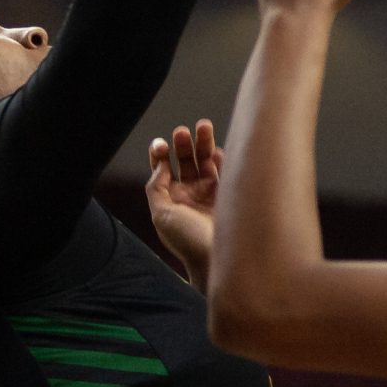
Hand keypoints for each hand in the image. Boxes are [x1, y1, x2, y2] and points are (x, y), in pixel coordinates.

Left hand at [145, 119, 221, 284]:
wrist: (217, 260)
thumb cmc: (187, 241)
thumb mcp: (161, 215)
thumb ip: (156, 187)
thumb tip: (160, 164)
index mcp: (171, 199)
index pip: (163, 169)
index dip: (160, 153)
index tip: (162, 145)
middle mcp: (191, 194)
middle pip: (185, 161)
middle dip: (183, 144)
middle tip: (182, 132)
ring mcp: (212, 193)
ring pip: (206, 161)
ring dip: (203, 143)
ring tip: (203, 126)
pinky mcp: (230, 194)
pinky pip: (226, 169)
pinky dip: (222, 157)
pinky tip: (217, 150)